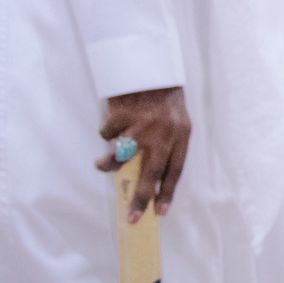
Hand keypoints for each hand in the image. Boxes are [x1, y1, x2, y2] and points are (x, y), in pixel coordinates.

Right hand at [96, 86, 190, 222]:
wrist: (151, 65)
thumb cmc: (165, 96)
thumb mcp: (176, 120)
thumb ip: (167, 145)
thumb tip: (149, 179)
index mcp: (180, 134)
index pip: (175, 170)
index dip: (167, 193)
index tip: (158, 212)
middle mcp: (162, 134)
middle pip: (151, 174)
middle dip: (141, 199)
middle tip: (132, 217)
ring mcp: (141, 127)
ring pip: (120, 158)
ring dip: (108, 165)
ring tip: (102, 164)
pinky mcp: (122, 117)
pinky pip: (107, 135)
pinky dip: (106, 132)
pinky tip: (112, 121)